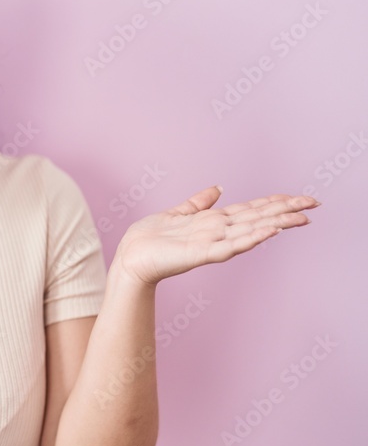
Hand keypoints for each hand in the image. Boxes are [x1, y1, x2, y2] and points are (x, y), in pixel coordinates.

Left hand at [113, 186, 320, 286]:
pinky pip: (231, 246)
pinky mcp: (201, 254)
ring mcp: (212, 243)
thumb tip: (218, 188)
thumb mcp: (177, 213)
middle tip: (314, 205)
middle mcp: (218, 231)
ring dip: (276, 224)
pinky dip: (250, 238)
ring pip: (251, 231)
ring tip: (300, 218)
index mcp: (214, 221)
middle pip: (259, 218)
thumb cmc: (150, 238)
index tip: (301, 198)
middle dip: (286, 211)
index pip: (253, 209)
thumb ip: (199, 202)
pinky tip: (268, 232)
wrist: (131, 257)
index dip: (276, 202)